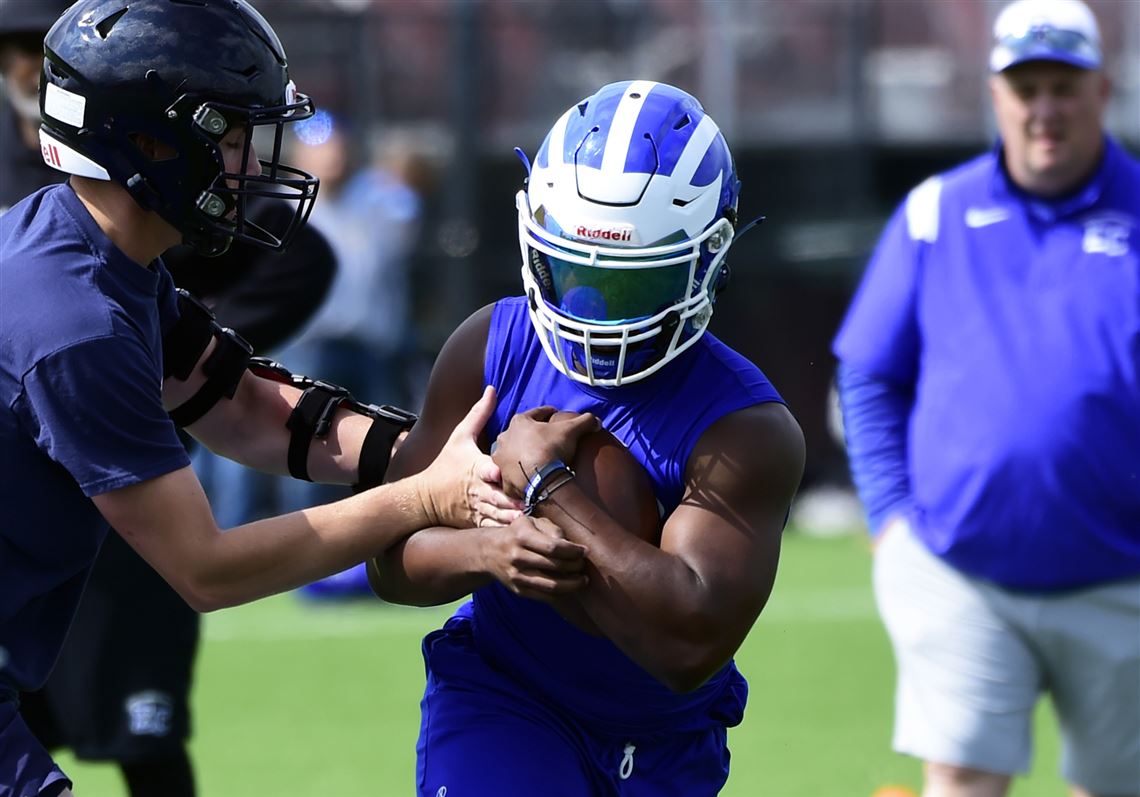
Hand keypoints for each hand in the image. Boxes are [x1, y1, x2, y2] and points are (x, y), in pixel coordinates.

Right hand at [417, 386, 522, 528]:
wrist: (425, 498)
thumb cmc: (446, 464)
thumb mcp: (459, 436)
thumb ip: (479, 413)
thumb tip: (492, 389)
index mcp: (475, 467)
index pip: (485, 469)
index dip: (493, 471)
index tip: (501, 472)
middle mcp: (477, 489)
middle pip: (496, 494)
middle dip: (511, 498)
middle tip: (530, 498)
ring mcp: (477, 508)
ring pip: (497, 514)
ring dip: (512, 516)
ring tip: (529, 516)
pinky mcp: (477, 522)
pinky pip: (493, 528)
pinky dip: (504, 530)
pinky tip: (522, 531)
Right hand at [478, 515, 588, 600]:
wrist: (488, 552)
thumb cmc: (518, 533)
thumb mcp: (532, 523)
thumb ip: (552, 530)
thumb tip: (572, 546)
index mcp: (522, 536)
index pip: (553, 547)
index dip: (573, 551)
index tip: (585, 551)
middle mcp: (517, 556)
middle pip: (555, 566)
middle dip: (575, 566)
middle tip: (583, 564)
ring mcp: (516, 576)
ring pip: (551, 586)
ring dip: (572, 584)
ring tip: (582, 580)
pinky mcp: (518, 590)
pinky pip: (545, 596)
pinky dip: (561, 594)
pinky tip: (570, 588)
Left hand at [491, 406, 599, 496]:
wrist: (540, 481)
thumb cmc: (551, 449)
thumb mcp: (572, 430)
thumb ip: (584, 421)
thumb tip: (596, 420)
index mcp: (519, 422)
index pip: (537, 413)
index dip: (548, 413)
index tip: (556, 414)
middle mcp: (505, 438)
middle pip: (522, 433)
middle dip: (533, 434)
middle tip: (547, 438)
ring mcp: (501, 460)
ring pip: (514, 453)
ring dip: (523, 454)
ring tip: (538, 459)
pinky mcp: (503, 478)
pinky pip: (513, 474)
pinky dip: (521, 473)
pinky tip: (531, 476)